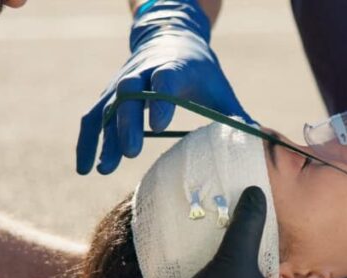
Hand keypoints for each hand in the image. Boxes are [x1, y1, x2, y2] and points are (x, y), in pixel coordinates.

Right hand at [76, 0, 249, 175]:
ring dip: (103, 137)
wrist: (170, 39)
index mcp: (174, 68)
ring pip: (107, 107)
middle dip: (128, 122)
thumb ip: (236, 117)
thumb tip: (261, 145)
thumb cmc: (201, 72)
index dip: (161, 101)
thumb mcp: (220, 89)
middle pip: (129, 94)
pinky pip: (93, 117)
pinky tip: (84, 168)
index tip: (159, 126)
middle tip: (130, 152)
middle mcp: (142, 72)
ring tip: (102, 169)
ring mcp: (122, 82)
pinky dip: (87, 141)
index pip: (164, 80)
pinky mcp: (109, 94)